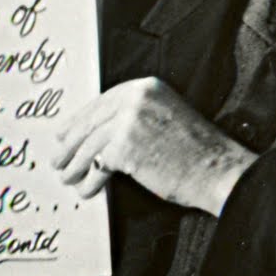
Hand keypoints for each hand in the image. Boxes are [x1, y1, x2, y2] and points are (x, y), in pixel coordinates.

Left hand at [52, 77, 257, 216]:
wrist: (217, 169)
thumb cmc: (196, 151)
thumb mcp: (165, 117)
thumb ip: (135, 116)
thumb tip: (100, 132)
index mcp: (146, 87)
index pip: (102, 102)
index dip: (80, 121)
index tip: (65, 134)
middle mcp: (136, 98)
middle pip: (92, 122)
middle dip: (71, 143)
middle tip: (58, 157)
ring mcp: (129, 121)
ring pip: (91, 145)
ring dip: (75, 164)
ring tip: (67, 176)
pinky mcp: (126, 147)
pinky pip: (99, 165)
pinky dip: (90, 180)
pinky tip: (87, 189)